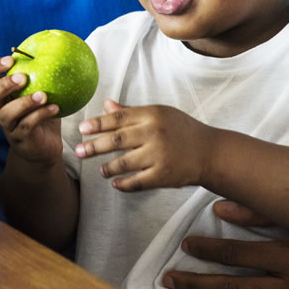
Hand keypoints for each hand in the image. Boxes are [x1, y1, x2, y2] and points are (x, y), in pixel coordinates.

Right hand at [0, 56, 62, 164]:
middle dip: (3, 85)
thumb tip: (55, 46)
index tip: (10, 59)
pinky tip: (55, 108)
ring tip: (43, 95)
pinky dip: (41, 115)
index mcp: (1, 96)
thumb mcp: (40, 92)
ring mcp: (9, 127)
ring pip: (7, 114)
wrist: (44, 147)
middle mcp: (0, 111)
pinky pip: (27, 126)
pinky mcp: (21, 140)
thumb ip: (41, 75)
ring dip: (24, 102)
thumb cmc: (42, 114)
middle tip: (22, 77)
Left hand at [75, 99, 207, 190]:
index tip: (82, 129)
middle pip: (116, 140)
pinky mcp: (164, 175)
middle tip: (78, 151)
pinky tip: (115, 184)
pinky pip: (137, 182)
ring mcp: (159, 155)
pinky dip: (124, 184)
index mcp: (152, 115)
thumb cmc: (181, 130)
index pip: (118, 118)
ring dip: (108, 168)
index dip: (97, 124)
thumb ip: (131, 111)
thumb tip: (106, 104)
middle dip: (94, 146)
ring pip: (124, 163)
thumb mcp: (159, 114)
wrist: (210, 152)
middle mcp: (154, 133)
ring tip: (101, 170)